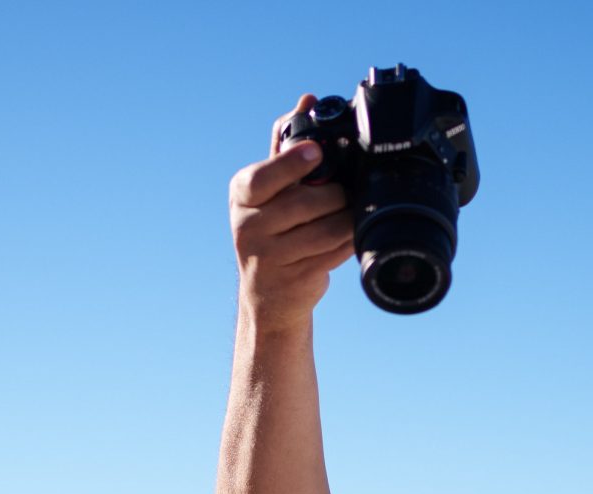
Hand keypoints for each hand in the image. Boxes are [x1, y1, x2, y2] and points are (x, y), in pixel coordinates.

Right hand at [228, 95, 355, 333]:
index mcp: (242, 195)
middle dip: (335, 195)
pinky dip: (348, 242)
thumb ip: (286, 145)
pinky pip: (334, 253)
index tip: (316, 152)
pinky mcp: (293, 281)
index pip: (265, 177)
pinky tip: (348, 237)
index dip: (292, 164)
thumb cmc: (272, 230)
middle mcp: (248, 226)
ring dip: (346, 219)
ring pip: (325, 229)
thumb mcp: (270, 189)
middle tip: (344, 193)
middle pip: (306, 202)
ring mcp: (268, 258)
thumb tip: (306, 101)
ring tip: (350, 214)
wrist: (267, 293)